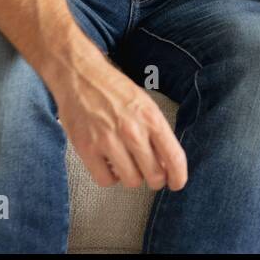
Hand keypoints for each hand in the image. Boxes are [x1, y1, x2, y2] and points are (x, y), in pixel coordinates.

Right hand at [52, 51, 187, 190]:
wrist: (81, 76)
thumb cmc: (115, 91)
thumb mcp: (145, 105)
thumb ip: (157, 132)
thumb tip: (167, 163)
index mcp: (151, 118)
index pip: (174, 157)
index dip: (178, 176)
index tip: (177, 183)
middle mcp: (133, 131)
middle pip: (154, 175)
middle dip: (156, 179)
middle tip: (151, 175)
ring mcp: (109, 141)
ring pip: (131, 180)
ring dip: (132, 177)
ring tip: (127, 164)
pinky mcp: (86, 149)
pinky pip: (105, 180)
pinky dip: (110, 177)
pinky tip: (109, 164)